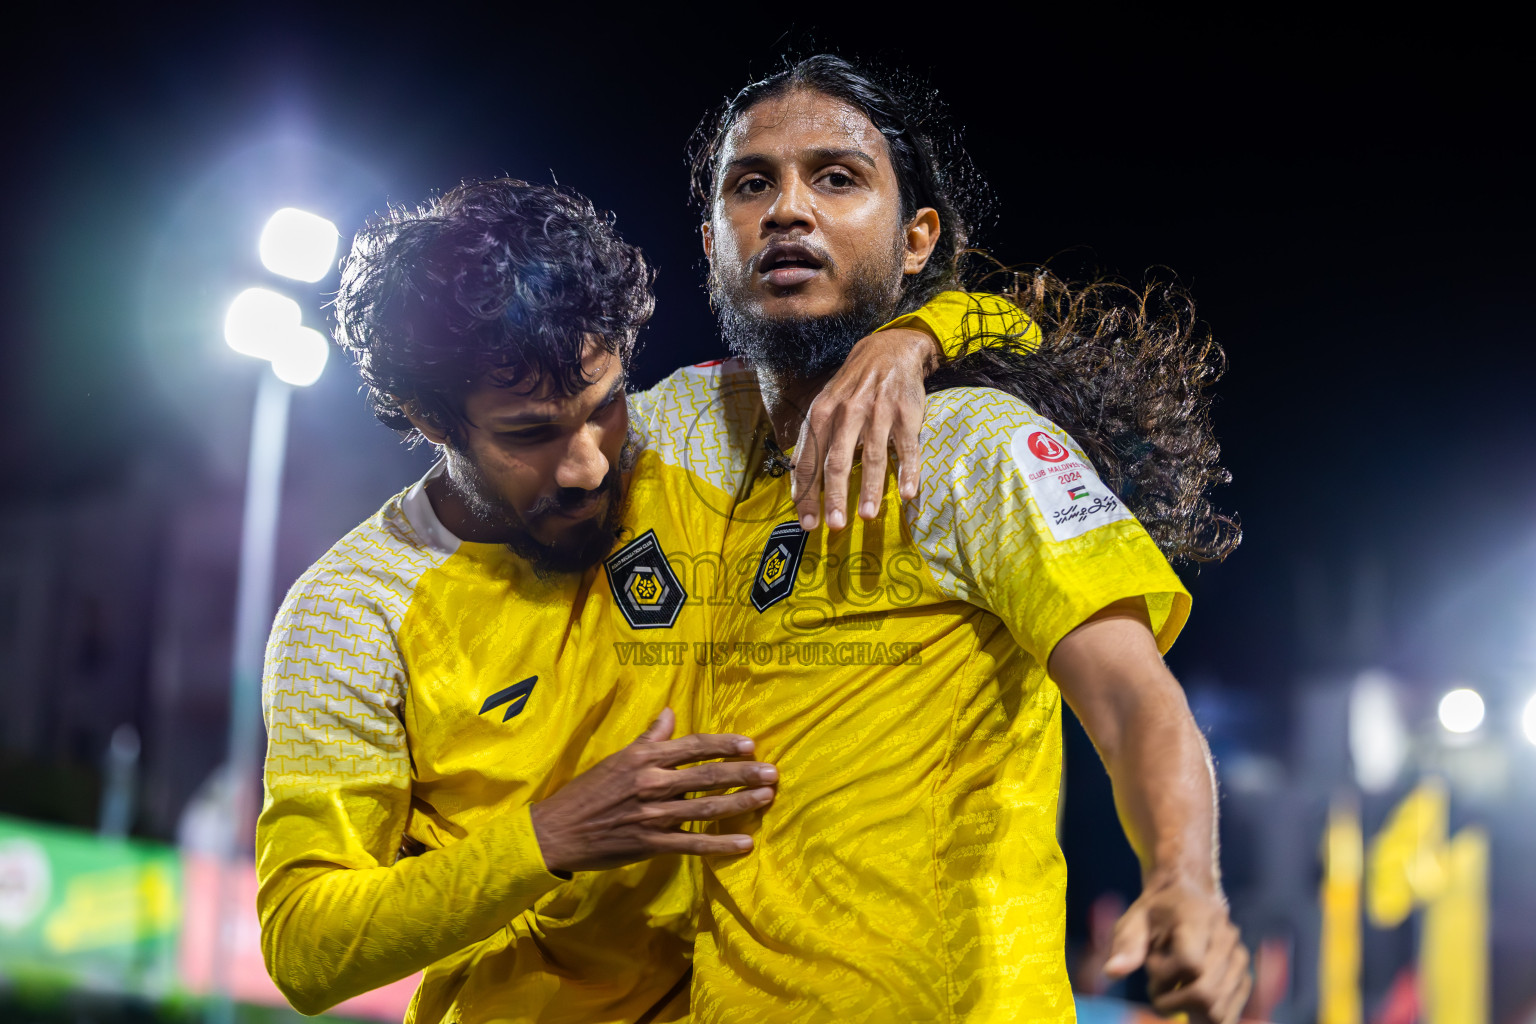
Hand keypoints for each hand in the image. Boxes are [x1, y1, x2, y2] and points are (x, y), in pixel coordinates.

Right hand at [528, 708, 776, 872]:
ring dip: (741, 803)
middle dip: (744, 773)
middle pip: (708, 775)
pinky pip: (694, 844)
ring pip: (707, 807)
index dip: (724, 744)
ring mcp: (654, 814)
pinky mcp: (651, 844)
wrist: (557, 831)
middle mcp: (652, 782)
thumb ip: (648, 738)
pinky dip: (721, 845)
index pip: (693, 746)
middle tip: (773, 773)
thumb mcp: (617, 757)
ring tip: (767, 798)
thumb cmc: (588, 792)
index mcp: (644, 757)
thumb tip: (670, 712)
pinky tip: (745, 844)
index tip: (750, 746)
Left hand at [792, 326, 937, 530]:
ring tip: (868, 516)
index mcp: (822, 413)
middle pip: (837, 460)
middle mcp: (847, 412)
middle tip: (835, 525)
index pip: (809, 459)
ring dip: (870, 488)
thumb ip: (814, 439)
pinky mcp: (906, 413)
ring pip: (872, 456)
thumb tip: (799, 479)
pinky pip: (907, 446)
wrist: (889, 350)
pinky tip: (908, 492)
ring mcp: (878, 411)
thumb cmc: (853, 387)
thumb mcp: (826, 404)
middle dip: (835, 495)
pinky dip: (908, 470)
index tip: (808, 522)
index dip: (806, 493)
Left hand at [1104, 877, 1251, 1023]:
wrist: (1190, 895)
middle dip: (1174, 1001)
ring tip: (1175, 987)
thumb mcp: (1135, 920)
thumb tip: (1112, 973)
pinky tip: (1189, 998)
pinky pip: (1229, 1014)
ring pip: (1218, 1010)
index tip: (1150, 970)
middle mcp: (1226, 938)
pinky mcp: (1245, 976)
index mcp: (1198, 918)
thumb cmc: (1157, 911)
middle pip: (1205, 994)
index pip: (1190, 964)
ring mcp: (1240, 958)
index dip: (1164, 978)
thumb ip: (1126, 945)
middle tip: (1158, 989)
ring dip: (1189, 1009)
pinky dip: (1205, 1015)